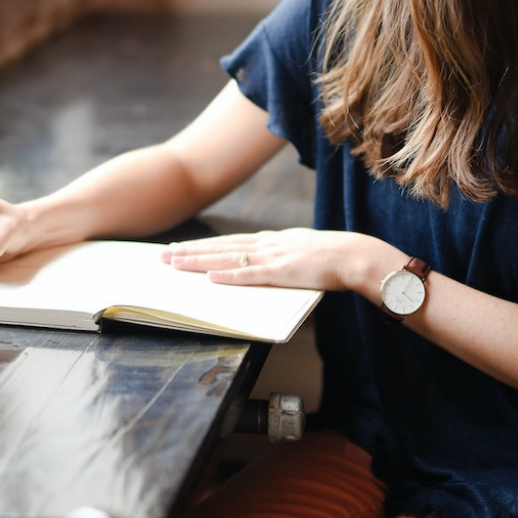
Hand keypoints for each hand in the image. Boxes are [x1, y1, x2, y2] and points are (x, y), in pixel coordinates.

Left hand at [162, 228, 379, 292]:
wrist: (354, 256)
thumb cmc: (332, 258)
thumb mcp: (301, 251)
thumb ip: (281, 256)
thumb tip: (266, 264)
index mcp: (271, 240)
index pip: (229, 241)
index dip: (203, 245)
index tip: (180, 248)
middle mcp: (266, 244)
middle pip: (220, 246)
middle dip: (189, 251)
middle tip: (162, 255)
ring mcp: (272, 257)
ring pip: (227, 257)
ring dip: (199, 261)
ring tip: (174, 263)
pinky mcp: (281, 272)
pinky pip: (249, 275)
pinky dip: (228, 275)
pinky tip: (209, 277)